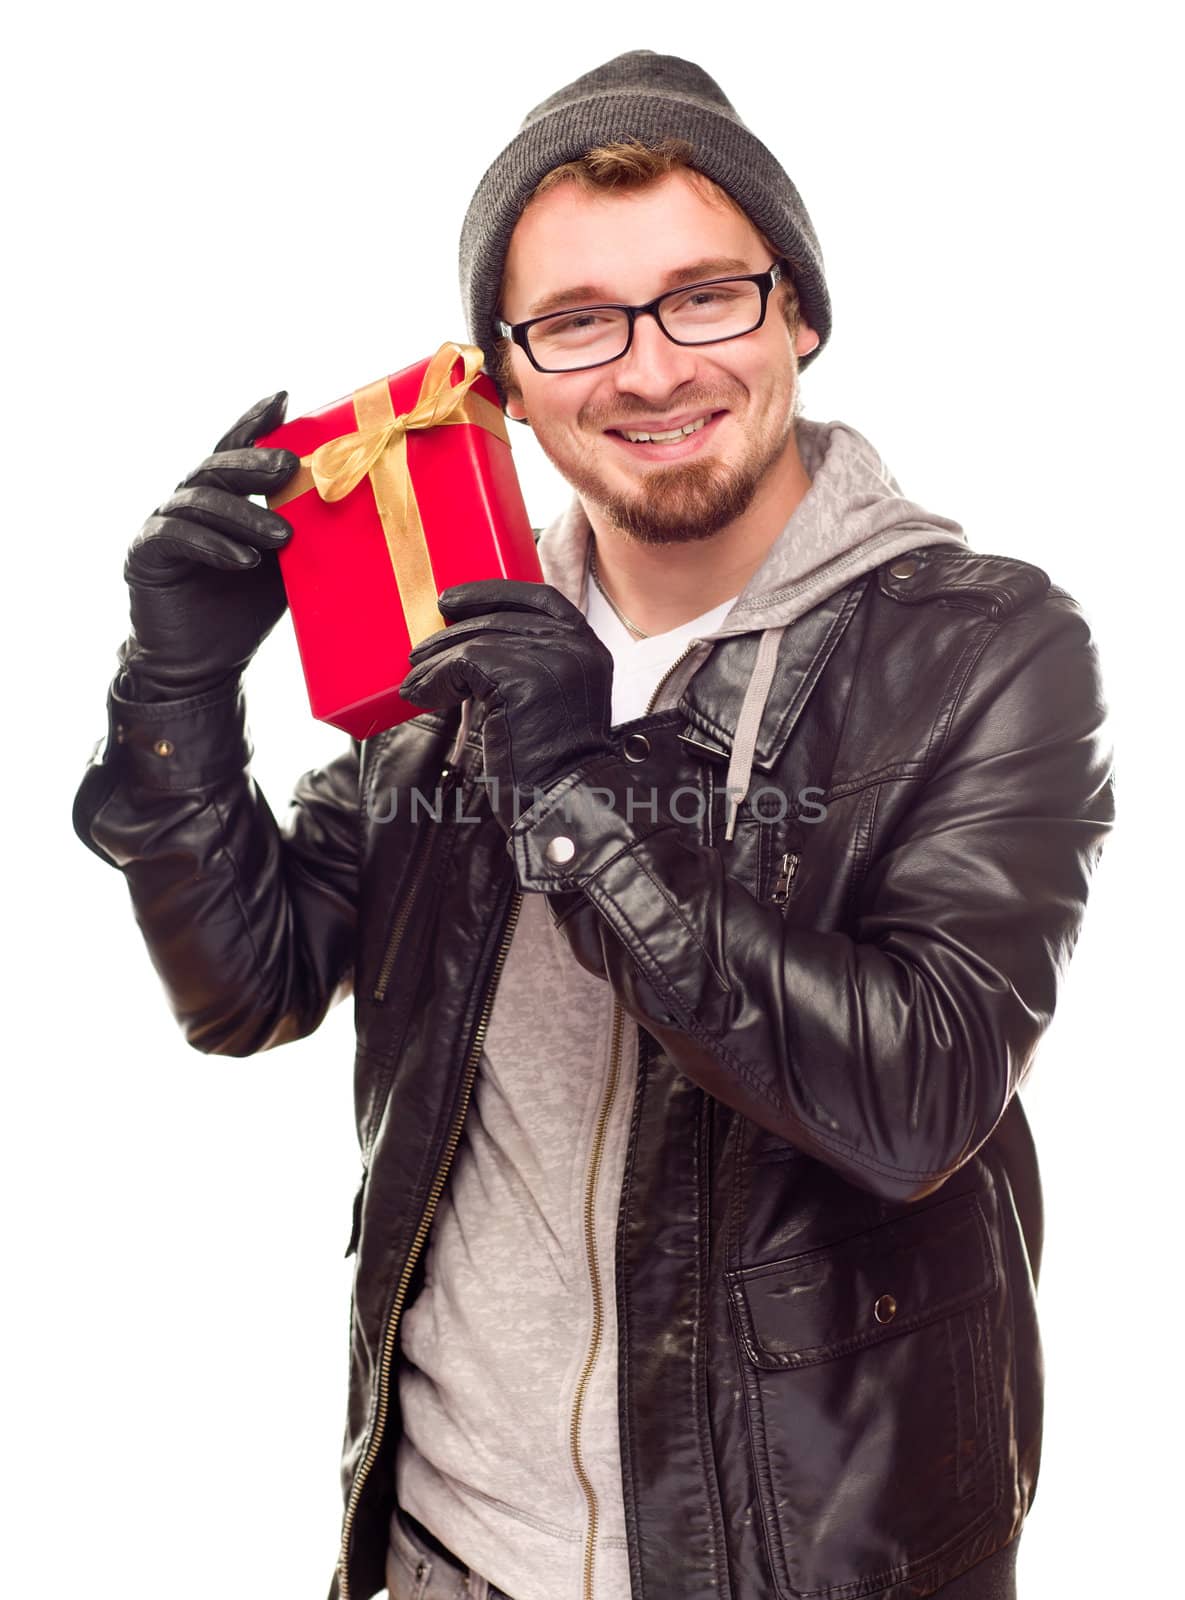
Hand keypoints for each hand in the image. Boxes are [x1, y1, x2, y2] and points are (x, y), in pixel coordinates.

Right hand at [119, 393, 301, 700]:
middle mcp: (187, 500)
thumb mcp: (284, 568)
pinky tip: (244, 560)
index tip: (283, 399)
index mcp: (221, 496)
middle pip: (218, 467)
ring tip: (283, 537)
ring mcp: (163, 524)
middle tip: (289, 467)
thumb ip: (302, 535)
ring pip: (201, 501)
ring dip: (245, 515)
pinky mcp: (146, 554)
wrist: (202, 665)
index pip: (236, 450)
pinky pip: (177, 537)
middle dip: (255, 465)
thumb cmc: (244, 610)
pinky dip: (213, 545)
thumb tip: (359, 512)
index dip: (255, 422)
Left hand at [397, 580, 614, 832]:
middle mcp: (575, 645)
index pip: (541, 599)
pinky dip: (435, 679)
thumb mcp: (554, 702)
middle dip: (453, 632)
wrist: (565, 801)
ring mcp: (551, 658)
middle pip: (501, 619)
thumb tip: (471, 650)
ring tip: (414, 679)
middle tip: (419, 650)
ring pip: (477, 641)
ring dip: (437, 662)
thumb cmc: (553, 765)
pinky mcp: (520, 678)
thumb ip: (532, 670)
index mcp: (588, 648)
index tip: (454, 599)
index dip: (494, 593)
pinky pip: (463, 665)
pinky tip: (420, 695)